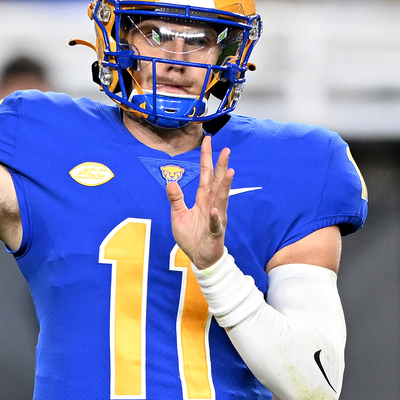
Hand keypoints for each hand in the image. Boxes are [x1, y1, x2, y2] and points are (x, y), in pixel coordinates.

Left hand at [166, 136, 233, 269]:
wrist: (200, 258)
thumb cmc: (192, 236)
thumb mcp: (178, 215)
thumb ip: (176, 199)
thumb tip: (170, 182)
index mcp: (203, 199)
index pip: (206, 175)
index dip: (206, 158)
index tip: (208, 141)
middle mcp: (212, 205)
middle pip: (216, 182)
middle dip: (221, 166)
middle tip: (226, 150)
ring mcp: (216, 218)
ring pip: (221, 199)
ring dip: (225, 186)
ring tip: (229, 172)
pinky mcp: (215, 233)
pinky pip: (215, 224)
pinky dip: (215, 218)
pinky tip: (214, 211)